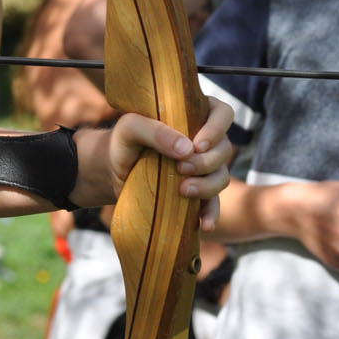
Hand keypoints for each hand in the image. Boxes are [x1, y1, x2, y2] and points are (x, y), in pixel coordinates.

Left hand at [74, 96, 233, 221]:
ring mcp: (203, 167)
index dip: (217, 128)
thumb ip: (155, 131)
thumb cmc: (123, 142)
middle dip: (206, 161)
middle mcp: (204, 140)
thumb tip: (187, 150)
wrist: (113, 171)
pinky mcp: (197, 191)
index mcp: (193, 115)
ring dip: (208, 186)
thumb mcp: (130, 128)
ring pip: (222, 176)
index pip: (222, 113)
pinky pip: (213, 204)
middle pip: (225, 149)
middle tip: (181, 168)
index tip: (197, 144)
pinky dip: (211, 214)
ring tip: (183, 190)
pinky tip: (204, 225)